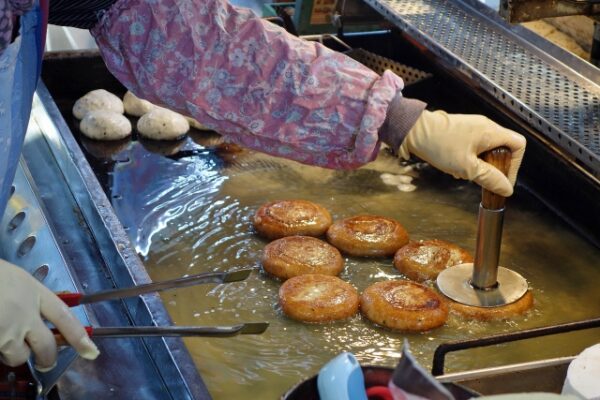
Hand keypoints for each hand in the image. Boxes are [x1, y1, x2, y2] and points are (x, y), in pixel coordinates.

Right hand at [0, 260, 98, 370]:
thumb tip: (38, 317)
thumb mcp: (16, 278)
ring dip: (13, 353)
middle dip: (48, 358)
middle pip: (46, 347)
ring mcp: (5, 330)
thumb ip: (30, 297)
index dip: (79, 335)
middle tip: (45, 362)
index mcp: (34, 292)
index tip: (91, 351)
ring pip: (18, 356)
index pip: (64, 316)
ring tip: (4, 338)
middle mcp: (24, 313)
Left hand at [399, 110, 525, 195]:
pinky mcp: (461, 131)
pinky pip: (475, 147)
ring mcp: (473, 127)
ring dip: (480, 165)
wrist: (413, 131)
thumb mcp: (467, 168)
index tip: (504, 179)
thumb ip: (490, 178)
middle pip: (504, 149)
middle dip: (495, 167)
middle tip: (483, 179)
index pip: (519, 145)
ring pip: (488, 150)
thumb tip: (507, 189)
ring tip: (465, 173)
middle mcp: (485, 126)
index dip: (516, 165)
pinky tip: (455, 168)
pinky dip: (470, 160)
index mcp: (491, 132)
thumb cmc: (439, 145)